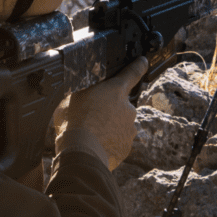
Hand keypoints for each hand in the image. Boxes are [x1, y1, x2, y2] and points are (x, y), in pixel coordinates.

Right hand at [53, 56, 147, 170]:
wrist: (81, 154)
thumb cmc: (75, 121)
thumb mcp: (73, 96)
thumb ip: (85, 91)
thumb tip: (84, 90)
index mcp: (116, 90)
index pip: (132, 72)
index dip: (138, 66)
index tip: (144, 62)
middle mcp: (128, 108)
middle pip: (121, 104)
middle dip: (110, 108)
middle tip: (92, 115)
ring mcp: (129, 129)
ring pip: (120, 124)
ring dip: (109, 126)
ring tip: (90, 132)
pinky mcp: (126, 148)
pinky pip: (118, 141)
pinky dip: (109, 141)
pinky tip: (95, 144)